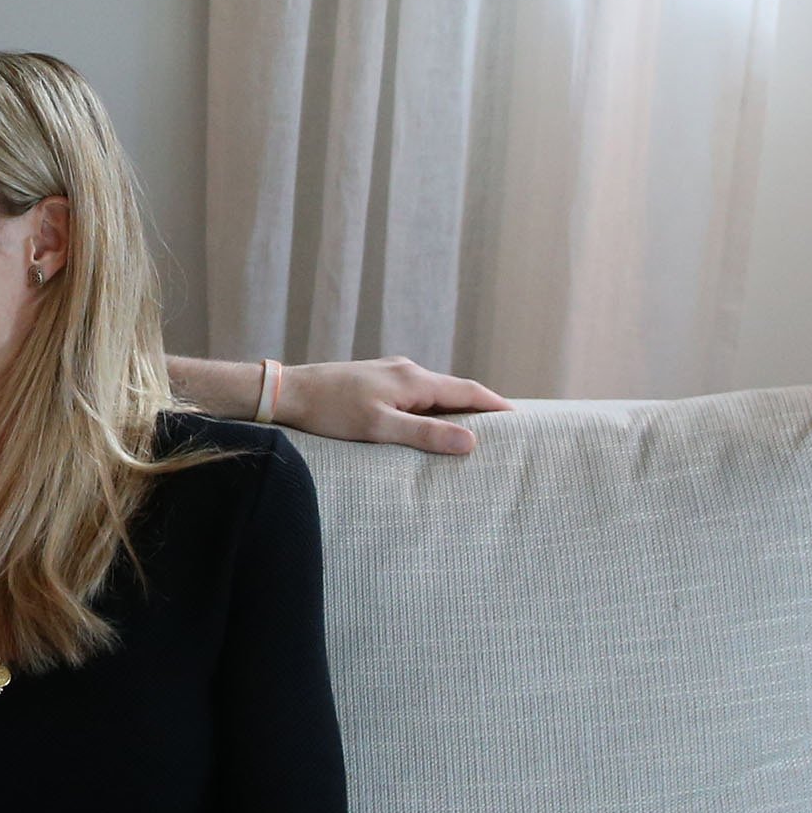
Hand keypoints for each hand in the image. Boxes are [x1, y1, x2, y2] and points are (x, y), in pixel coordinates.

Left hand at [269, 356, 510, 455]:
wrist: (288, 392)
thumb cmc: (330, 412)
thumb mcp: (379, 428)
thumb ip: (424, 435)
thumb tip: (471, 442)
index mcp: (414, 380)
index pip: (469, 391)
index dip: (497, 406)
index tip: (523, 420)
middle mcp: (407, 370)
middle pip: (455, 390)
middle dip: (481, 408)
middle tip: (507, 431)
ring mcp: (391, 374)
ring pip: (435, 393)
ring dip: (456, 410)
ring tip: (475, 432)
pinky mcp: (376, 382)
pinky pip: (416, 395)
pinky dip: (433, 410)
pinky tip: (429, 425)